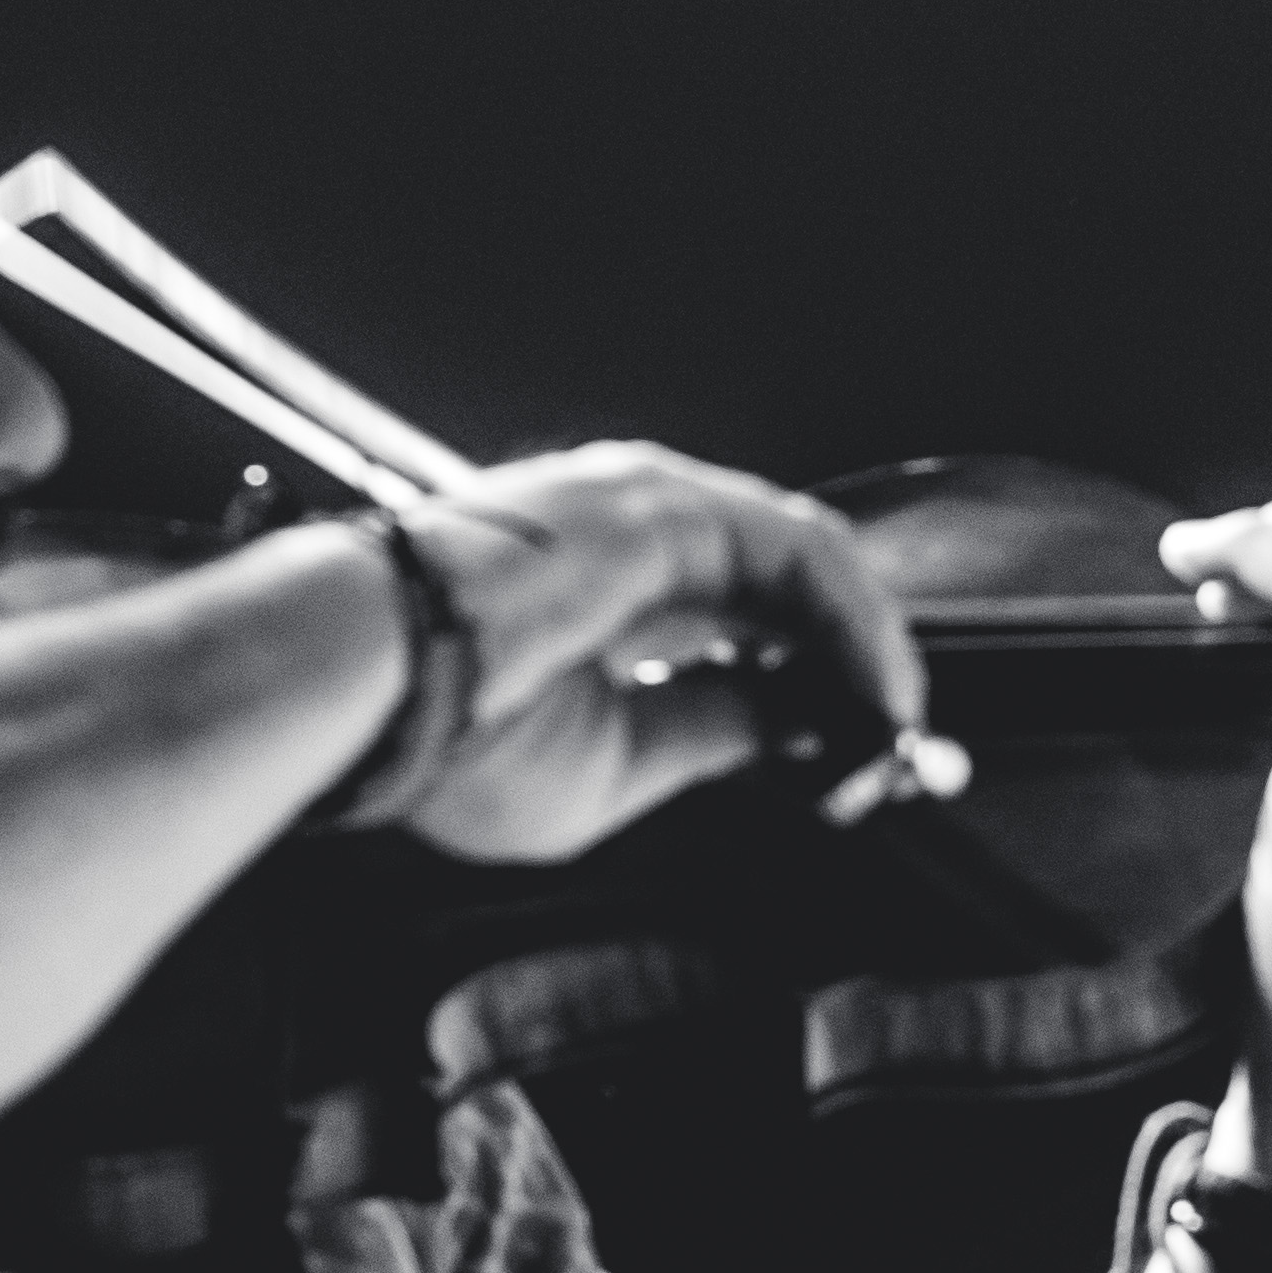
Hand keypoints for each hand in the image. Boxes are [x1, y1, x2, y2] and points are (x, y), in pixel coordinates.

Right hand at [370, 445, 922, 864]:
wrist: (368, 689)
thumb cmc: (451, 738)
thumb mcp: (616, 768)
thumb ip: (715, 735)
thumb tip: (805, 735)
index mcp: (612, 602)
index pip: (750, 635)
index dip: (820, 694)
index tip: (867, 763)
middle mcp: (639, 542)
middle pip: (790, 596)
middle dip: (859, 672)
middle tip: (903, 750)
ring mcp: (656, 511)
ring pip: (807, 568)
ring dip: (870, 648)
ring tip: (899, 729)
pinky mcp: (672, 504)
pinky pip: (803, 556)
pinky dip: (858, 621)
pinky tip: (879, 690)